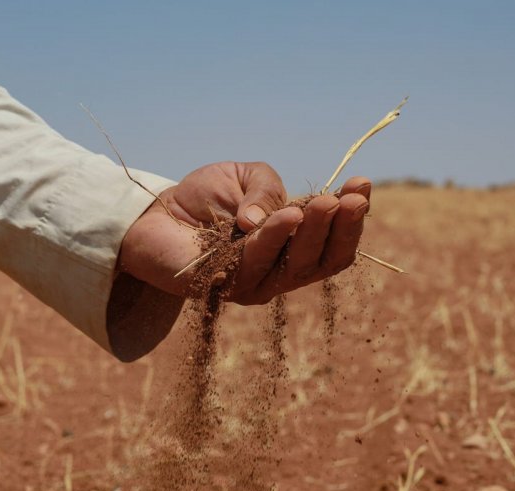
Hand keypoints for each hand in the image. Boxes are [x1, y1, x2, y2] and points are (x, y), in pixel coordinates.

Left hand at [118, 161, 370, 304]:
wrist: (151, 214)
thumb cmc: (204, 198)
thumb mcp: (244, 177)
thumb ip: (267, 189)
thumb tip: (274, 216)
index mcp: (291, 249)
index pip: (332, 244)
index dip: (352, 220)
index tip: (363, 186)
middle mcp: (277, 272)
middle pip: (320, 261)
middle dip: (338, 228)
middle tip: (348, 198)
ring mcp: (252, 285)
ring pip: (292, 266)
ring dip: (310, 233)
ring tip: (323, 204)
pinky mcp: (221, 288)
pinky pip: (253, 265)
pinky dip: (271, 239)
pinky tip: (286, 216)